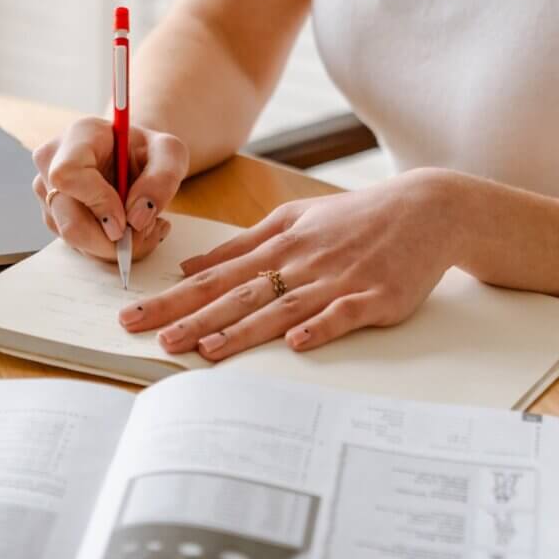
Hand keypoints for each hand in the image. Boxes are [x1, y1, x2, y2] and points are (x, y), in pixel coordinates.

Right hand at [31, 117, 189, 264]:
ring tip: (146, 226)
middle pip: (67, 219)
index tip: (127, 219)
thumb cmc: (148, 150)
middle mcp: (52, 161)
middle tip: (145, 233)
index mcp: (78, 135)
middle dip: (111, 240)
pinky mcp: (53, 215)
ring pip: (73, 238)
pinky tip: (129, 230)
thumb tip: (136, 219)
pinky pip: (78, 245)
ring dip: (114, 245)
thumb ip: (161, 180)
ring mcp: (47, 191)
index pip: (68, 174)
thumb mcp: (170, 154)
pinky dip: (108, 248)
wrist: (133, 155)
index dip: (97, 203)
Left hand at [116, 171, 457, 360]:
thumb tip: (191, 266)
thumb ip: (242, 244)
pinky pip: (342, 314)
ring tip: (204, 348)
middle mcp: (300, 262)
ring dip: (241, 329)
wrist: (424, 210)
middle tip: (150, 335)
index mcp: (278, 243)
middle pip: (237, 293)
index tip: (134, 313)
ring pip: (280, 307)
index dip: (173, 295)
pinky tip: (295, 342)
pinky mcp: (374, 297)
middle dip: (190, 315)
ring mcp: (337, 279)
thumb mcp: (293, 219)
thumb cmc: (354, 218)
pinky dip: (318, 327)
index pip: (214, 275)